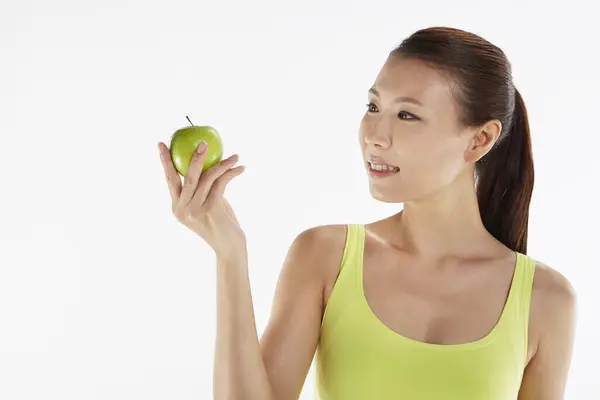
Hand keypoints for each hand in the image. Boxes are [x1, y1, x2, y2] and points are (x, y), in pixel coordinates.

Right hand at [158, 141, 246, 256]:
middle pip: (187, 176)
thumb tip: (208, 162)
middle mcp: (182, 209)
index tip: (161, 144)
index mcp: (177, 207)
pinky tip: (240, 168)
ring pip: (206, 178)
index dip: (165, 162)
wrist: (229, 247)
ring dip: (222, 164)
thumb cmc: (220, 224)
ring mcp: (195, 210)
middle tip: (202, 142)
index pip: (169, 180)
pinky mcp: (210, 209)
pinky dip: (231, 173)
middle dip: (194, 157)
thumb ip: (204, 189)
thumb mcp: (208, 204)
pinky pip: (220, 184)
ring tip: (234, 156)